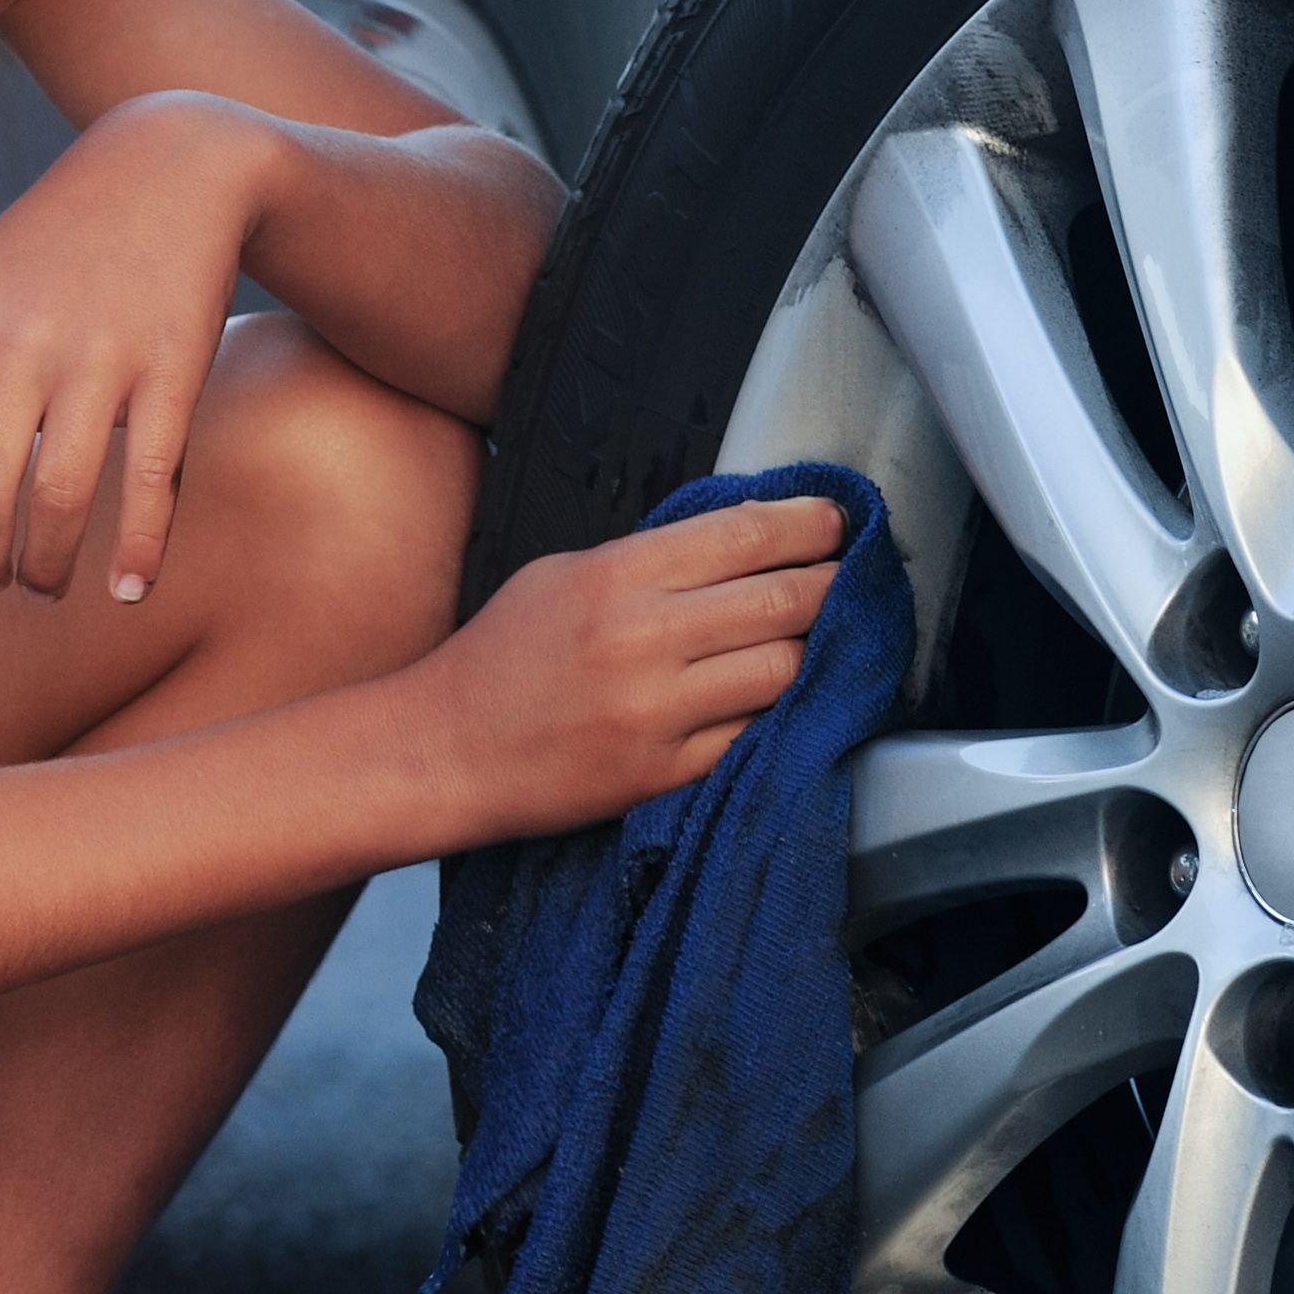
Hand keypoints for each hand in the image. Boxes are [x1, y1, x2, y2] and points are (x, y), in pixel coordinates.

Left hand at [0, 95, 274, 598]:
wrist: (174, 163)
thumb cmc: (61, 237)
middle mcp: (25, 344)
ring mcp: (101, 357)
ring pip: (60, 496)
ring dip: (45, 564)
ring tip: (41, 588)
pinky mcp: (173, 369)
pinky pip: (152, 478)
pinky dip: (141, 546)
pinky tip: (131, 589)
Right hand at [425, 494, 855, 833]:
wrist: (444, 752)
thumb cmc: (499, 661)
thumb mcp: (560, 577)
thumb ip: (646, 559)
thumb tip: (739, 541)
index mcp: (615, 577)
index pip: (744, 534)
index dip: (808, 524)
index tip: (837, 522)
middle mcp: (642, 638)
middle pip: (783, 599)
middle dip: (832, 585)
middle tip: (849, 579)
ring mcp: (657, 711)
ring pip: (784, 671)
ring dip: (815, 654)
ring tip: (818, 641)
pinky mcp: (663, 772)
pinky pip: (754, 736)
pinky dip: (777, 715)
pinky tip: (780, 700)